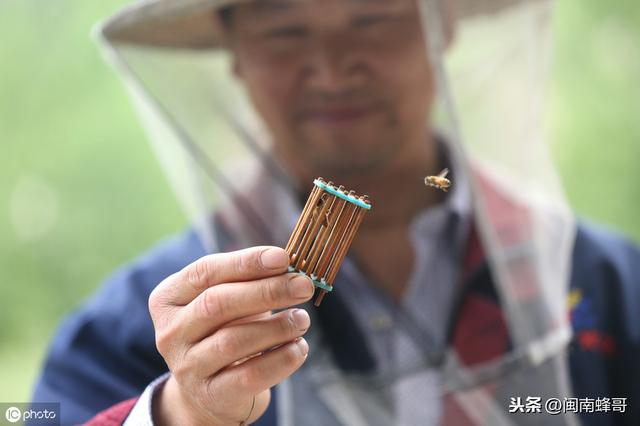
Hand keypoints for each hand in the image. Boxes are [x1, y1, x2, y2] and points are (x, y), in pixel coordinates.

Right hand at [148, 246, 314, 424]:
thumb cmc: (224, 330)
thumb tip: (290, 264)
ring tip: (302, 319)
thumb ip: (250, 280)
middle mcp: (170, 331)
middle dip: (267, 291)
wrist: (210, 391)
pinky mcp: (210, 394)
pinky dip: (281, 360)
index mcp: (168, 298)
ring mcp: (186, 366)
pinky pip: (249, 376)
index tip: (283, 258)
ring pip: (233, 341)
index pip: (205, 272)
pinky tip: (299, 348)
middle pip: (217, 303)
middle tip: (303, 286)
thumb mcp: (229, 301)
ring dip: (277, 326)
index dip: (246, 262)